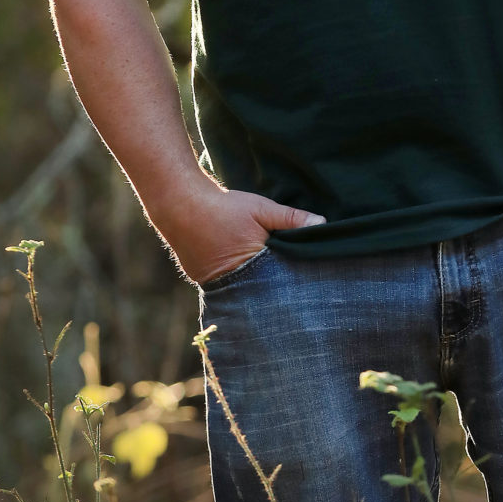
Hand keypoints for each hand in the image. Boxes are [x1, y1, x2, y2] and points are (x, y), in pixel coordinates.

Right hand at [158, 182, 323, 287]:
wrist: (180, 204)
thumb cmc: (223, 208)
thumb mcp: (261, 209)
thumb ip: (291, 218)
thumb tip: (322, 223)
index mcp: (252, 267)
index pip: (280, 284)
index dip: (293, 283)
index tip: (309, 286)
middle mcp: (233, 282)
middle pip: (262, 292)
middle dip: (275, 290)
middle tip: (294, 296)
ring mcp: (215, 284)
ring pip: (243, 290)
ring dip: (255, 287)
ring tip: (273, 290)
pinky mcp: (202, 280)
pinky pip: (227, 286)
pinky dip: (237, 282)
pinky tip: (247, 278)